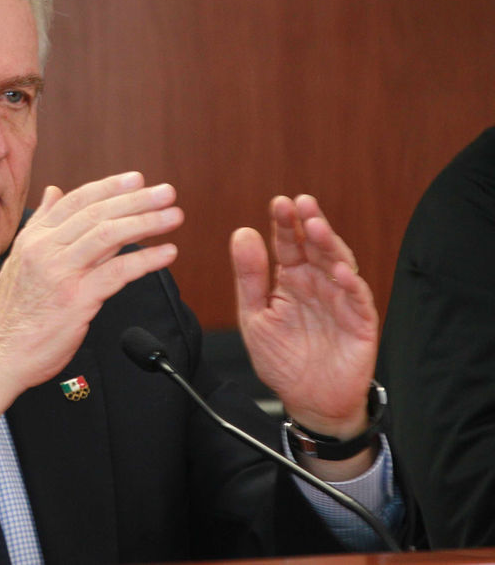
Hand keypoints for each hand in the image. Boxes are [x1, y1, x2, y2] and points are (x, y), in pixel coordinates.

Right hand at [0, 171, 182, 441]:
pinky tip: (166, 254)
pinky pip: (117, 272)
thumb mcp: (20, 259)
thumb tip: (53, 192)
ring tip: (173, 217)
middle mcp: (46, 249)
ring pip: (108, 236)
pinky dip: (145, 260)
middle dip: (137, 199)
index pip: (77, 201)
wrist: (4, 353)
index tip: (137, 180)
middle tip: (167, 192)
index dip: (110, 187)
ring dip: (146, 223)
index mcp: (34, 238)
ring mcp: (61, 273)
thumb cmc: (16, 312)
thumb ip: (40, 224)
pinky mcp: (76, 299)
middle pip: (97, 213)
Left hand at [230, 195, 377, 440]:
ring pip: (339, 264)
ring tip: (317, 227)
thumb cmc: (281, 359)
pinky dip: (350, 283)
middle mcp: (318, 284)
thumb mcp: (255, 315)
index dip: (285, 224)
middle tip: (301, 204)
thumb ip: (249, 276)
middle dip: (310, 224)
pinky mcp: (360, 322)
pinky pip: (358, 299)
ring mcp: (341, 300)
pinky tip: (340, 270)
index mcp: (291, 279)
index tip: (279, 203)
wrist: (307, 400)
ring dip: (330, 245)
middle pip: (316, 247)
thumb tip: (242, 232)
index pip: (289, 244)